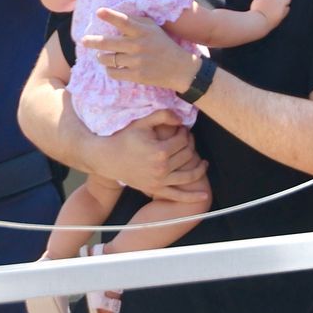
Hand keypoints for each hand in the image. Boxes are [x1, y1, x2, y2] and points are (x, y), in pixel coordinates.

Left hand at [82, 8, 198, 92]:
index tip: (98, 12)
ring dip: (101, 57)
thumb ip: (137, 21)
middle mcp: (138, 45)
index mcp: (143, 31)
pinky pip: (114, 72)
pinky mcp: (137, 76)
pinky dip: (109, 69)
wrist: (180, 68)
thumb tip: (116, 15)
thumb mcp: (154, 28)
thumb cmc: (164, 45)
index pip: (124, 21)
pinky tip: (110, 66)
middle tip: (83, 41)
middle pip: (109, 43)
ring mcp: (137, 62)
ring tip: (100, 55)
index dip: (110, 16)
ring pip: (109, 59)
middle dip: (93, 41)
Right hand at [90, 110, 208, 202]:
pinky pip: (177, 196)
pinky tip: (204, 195)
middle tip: (187, 140)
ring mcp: (160, 181)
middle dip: (190, 145)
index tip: (182, 129)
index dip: (185, 132)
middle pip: (187, 155)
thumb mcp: (142, 123)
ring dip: (200, 168)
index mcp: (160, 151)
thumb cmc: (125, 138)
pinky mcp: (156, 189)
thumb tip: (181, 118)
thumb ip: (163, 115)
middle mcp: (162, 168)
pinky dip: (192, 197)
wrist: (108, 158)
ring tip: (204, 162)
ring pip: (189, 175)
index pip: (183, 140)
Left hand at [250, 0, 290, 29]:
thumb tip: (287, 6)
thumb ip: (284, 11)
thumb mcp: (280, 18)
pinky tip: (260, 4)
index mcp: (283, 2)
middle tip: (274, 5)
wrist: (258, 21)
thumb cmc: (270, 22)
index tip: (282, 6)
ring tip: (266, 5)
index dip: (285, 2)